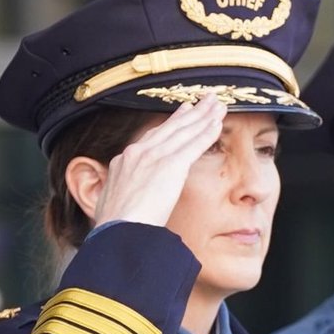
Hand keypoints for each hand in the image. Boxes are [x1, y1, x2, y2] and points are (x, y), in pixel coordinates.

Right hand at [94, 94, 226, 227]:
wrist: (118, 233)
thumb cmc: (116, 230)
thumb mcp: (115, 206)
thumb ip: (128, 196)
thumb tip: (134, 203)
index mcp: (124, 162)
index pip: (152, 138)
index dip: (171, 124)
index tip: (183, 113)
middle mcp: (137, 153)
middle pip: (170, 128)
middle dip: (191, 113)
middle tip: (206, 100)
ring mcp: (153, 157)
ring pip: (184, 131)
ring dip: (204, 117)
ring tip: (218, 106)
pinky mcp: (169, 166)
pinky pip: (193, 145)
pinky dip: (207, 133)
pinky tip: (218, 124)